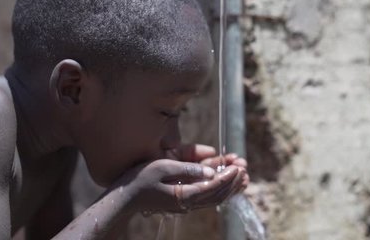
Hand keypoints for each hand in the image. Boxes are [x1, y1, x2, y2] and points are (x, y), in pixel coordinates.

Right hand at [119, 158, 244, 213]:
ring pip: (214, 197)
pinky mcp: (183, 201)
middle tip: (245, 167)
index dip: (227, 176)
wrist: (125, 197)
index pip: (212, 187)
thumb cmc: (140, 179)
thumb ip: (187, 169)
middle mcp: (188, 203)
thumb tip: (210, 172)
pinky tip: (227, 181)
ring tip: (243, 174)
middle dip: (233, 181)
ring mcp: (186, 203)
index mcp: (184, 195)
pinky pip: (207, 196)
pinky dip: (220, 188)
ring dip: (229, 185)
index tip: (238, 166)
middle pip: (217, 194)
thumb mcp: (162, 167)